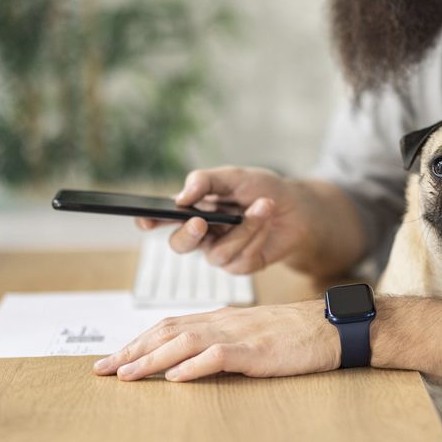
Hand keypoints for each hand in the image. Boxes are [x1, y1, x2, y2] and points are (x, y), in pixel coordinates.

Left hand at [92, 300, 339, 381]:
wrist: (330, 327)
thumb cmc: (294, 335)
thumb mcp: (252, 335)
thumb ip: (222, 343)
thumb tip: (187, 363)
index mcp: (222, 319)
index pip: (171, 326)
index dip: (139, 341)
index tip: (115, 359)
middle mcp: (225, 322)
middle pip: (169, 331)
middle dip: (133, 350)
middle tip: (102, 369)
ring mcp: (241, 334)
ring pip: (186, 341)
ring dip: (153, 359)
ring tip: (127, 375)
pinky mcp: (258, 351)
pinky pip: (220, 356)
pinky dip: (195, 365)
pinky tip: (176, 377)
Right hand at [137, 167, 319, 273]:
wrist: (296, 208)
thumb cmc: (261, 189)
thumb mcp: (233, 176)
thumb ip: (205, 181)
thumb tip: (182, 196)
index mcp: (193, 210)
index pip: (164, 218)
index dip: (150, 221)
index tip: (145, 220)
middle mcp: (202, 234)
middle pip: (180, 245)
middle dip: (189, 235)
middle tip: (201, 221)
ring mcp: (219, 252)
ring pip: (218, 252)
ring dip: (244, 227)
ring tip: (264, 205)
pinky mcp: (240, 265)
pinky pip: (241, 257)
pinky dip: (257, 234)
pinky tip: (267, 219)